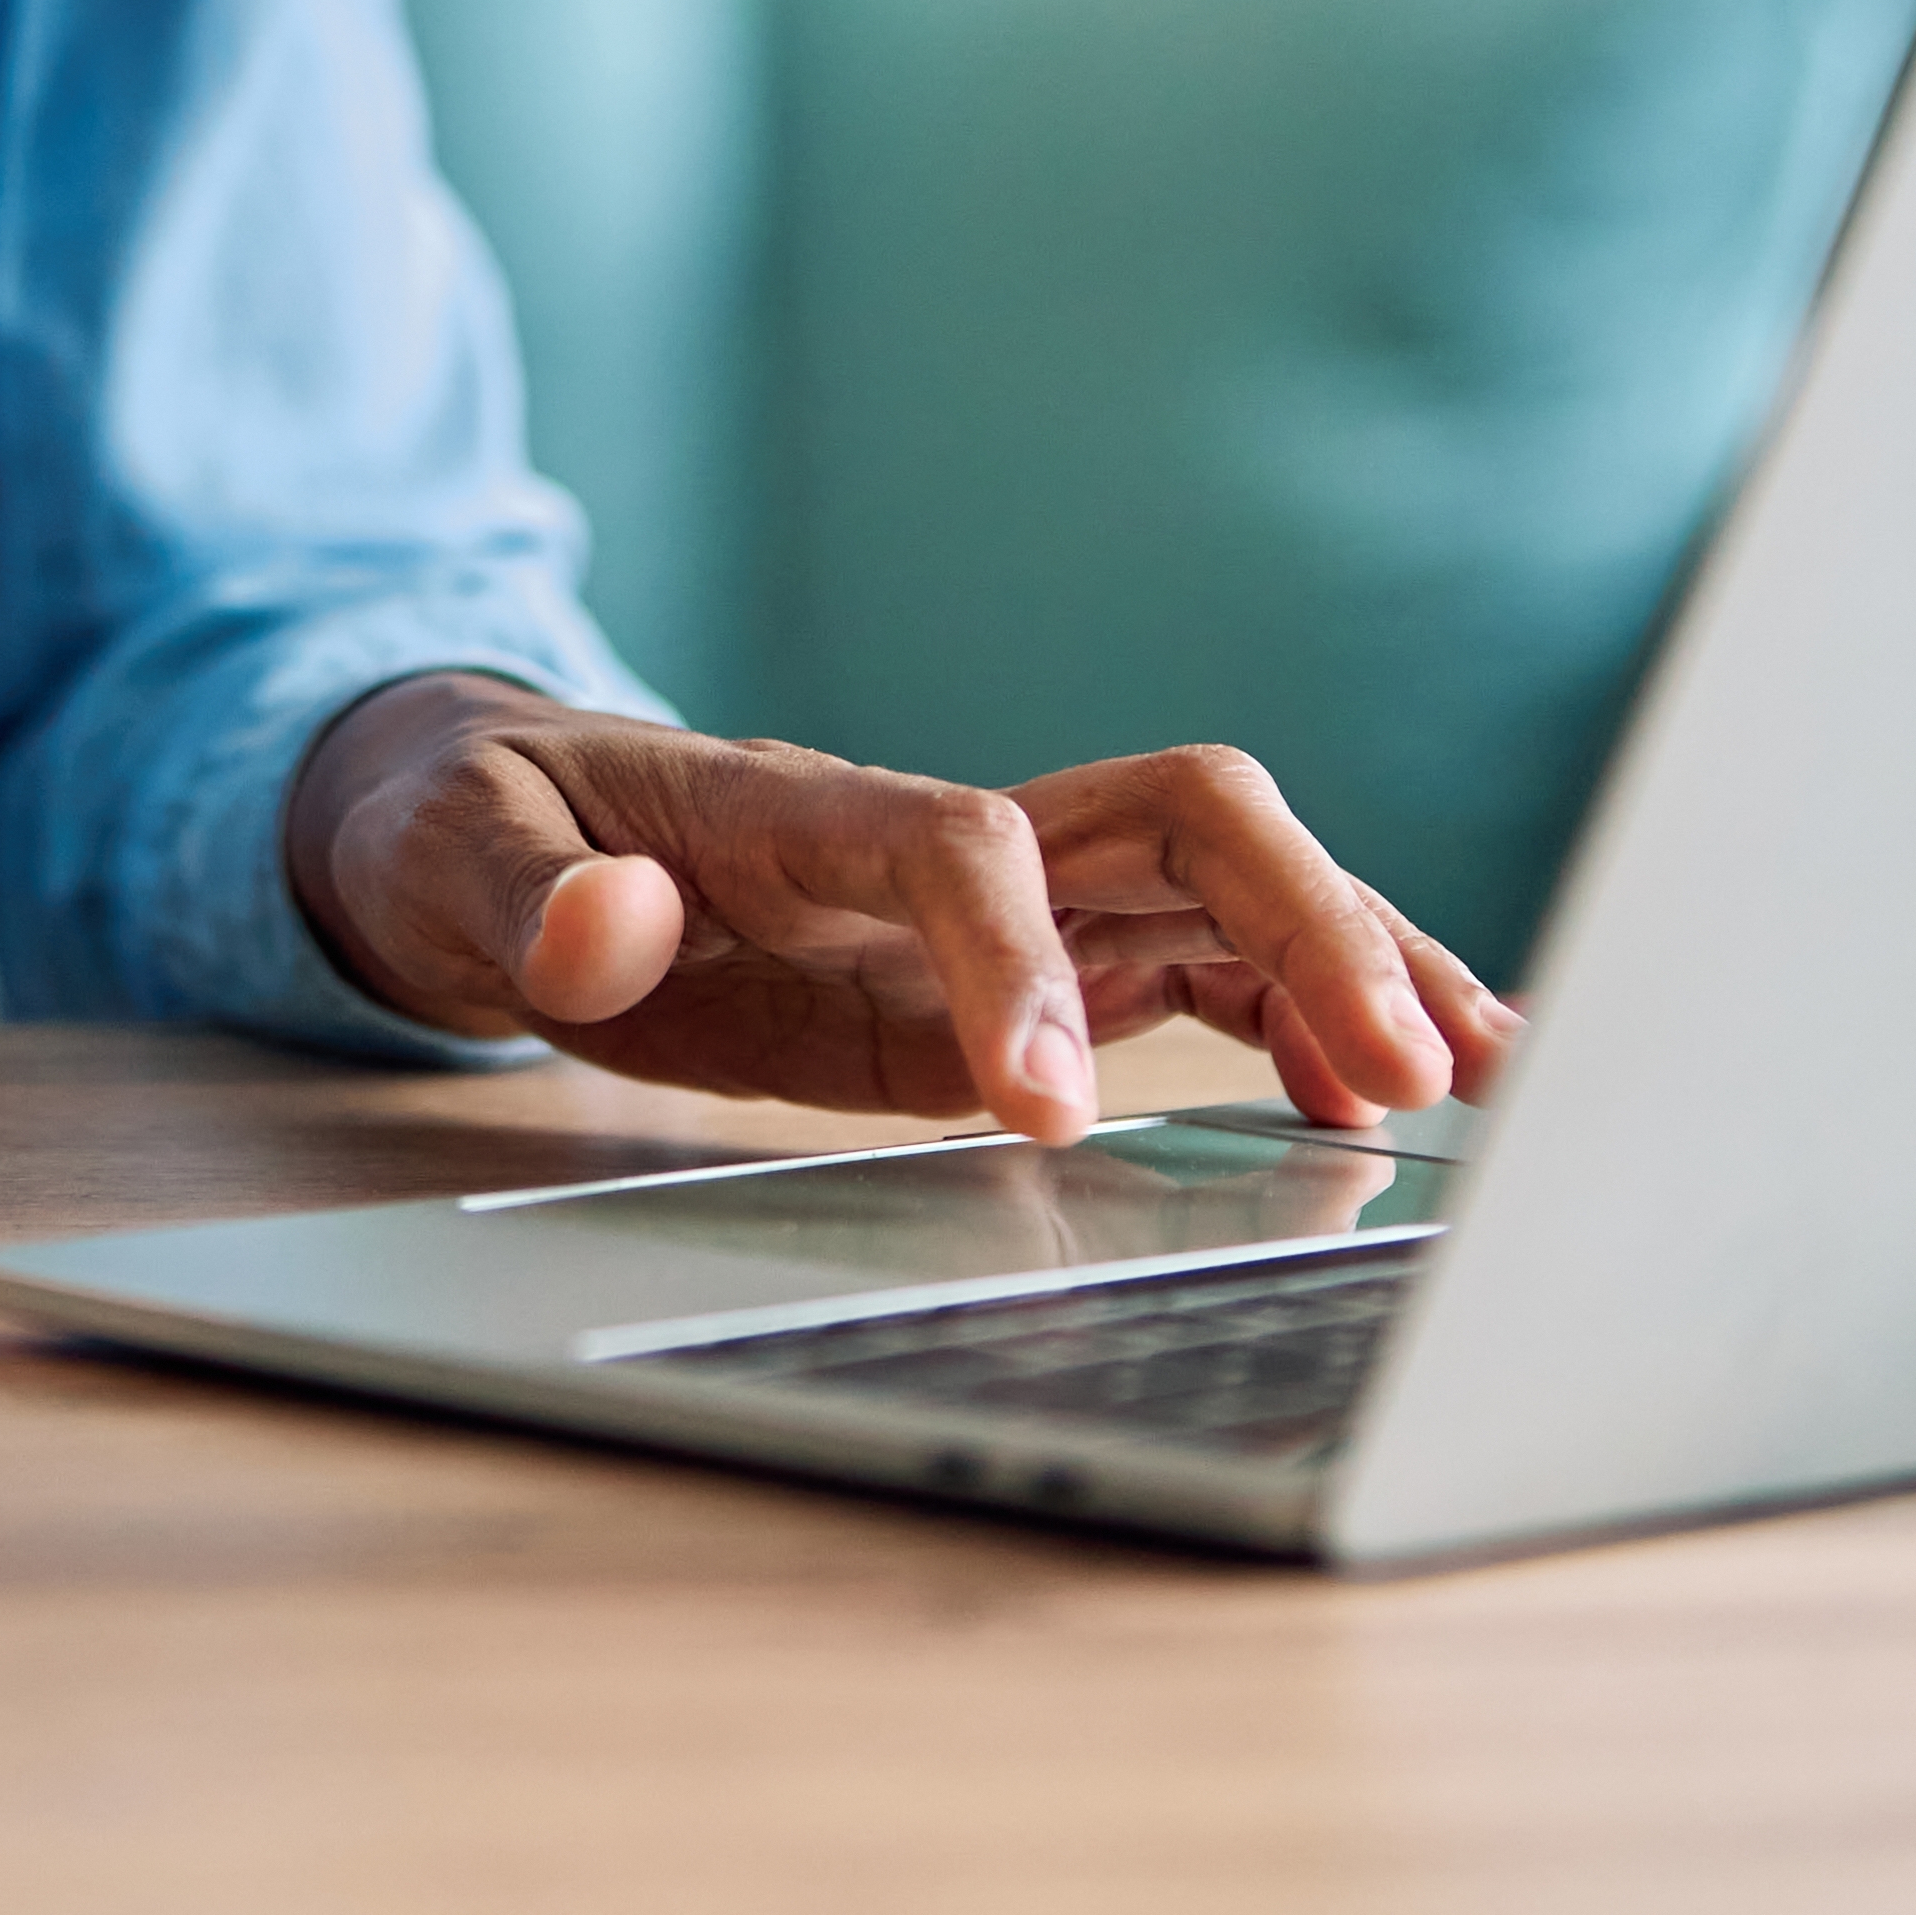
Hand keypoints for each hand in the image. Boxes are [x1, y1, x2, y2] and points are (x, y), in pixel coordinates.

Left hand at [288, 678, 1517, 1145]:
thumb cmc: (470, 830)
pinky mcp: (1026, 969)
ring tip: (1472, 1075)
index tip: (1050, 1109)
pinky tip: (1380, 1096)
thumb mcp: (443, 856)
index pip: (964, 841)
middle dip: (1299, 923)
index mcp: (802, 805)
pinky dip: (1307, 1017)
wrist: (482, 818)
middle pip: (1175, 817)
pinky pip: (1200, 972)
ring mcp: (1003, 895)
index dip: (1019, 963)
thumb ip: (523, 897)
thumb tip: (603, 929)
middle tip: (1397, 1075)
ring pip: (1226, 883)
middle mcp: (939, 829)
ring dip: (1354, 959)